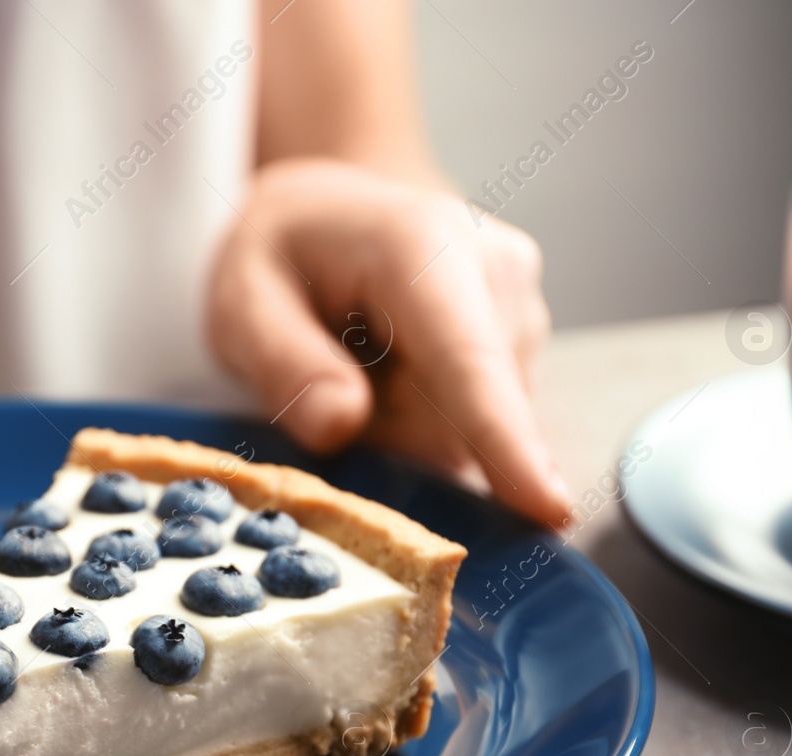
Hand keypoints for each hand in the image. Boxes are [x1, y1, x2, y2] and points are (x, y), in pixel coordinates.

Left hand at [206, 158, 570, 526]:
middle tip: (332, 379)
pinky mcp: (528, 338)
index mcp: (422, 249)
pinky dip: (429, 418)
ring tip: (365, 362)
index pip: (468, 362)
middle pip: (461, 420)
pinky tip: (400, 370)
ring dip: (408, 427)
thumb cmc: (281, 254)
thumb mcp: (243, 301)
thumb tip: (342, 424)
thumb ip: (284, 361)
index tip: (548, 508)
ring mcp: (522, 305)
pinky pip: (479, 423)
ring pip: (471, 430)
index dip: (506, 440)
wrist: (326, 210)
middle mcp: (496, 270)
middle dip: (391, 435)